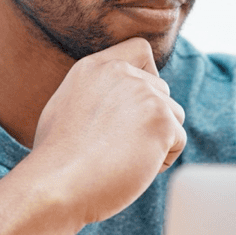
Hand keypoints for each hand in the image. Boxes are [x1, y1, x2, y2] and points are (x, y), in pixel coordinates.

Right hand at [30, 37, 186, 224]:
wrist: (56, 185)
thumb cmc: (57, 161)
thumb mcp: (66, 109)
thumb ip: (96, 94)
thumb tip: (121, 103)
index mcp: (94, 67)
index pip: (140, 49)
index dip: (148, 75)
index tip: (138, 104)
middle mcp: (120, 73)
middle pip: (162, 91)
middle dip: (152, 120)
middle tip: (122, 149)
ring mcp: (143, 94)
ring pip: (175, 115)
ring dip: (158, 141)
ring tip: (124, 160)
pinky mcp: (161, 120)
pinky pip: (179, 141)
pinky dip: (162, 161)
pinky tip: (132, 170)